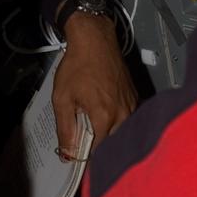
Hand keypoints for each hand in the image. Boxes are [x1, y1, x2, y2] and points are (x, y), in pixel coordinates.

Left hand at [51, 13, 137, 157]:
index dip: (85, 158)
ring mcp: (131, 105)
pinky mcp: (134, 98)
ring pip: (120, 133)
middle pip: (112, 145)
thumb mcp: (62, 98)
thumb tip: (67, 156)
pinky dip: (115, 122)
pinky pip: (126, 120)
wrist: (95, 38)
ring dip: (107, 134)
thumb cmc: (77, 64)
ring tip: (91, 123)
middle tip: (82, 138)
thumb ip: (65, 130)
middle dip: (97, 147)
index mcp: (105, 116)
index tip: (76, 157)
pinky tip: (102, 112)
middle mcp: (123, 114)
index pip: (98, 153)